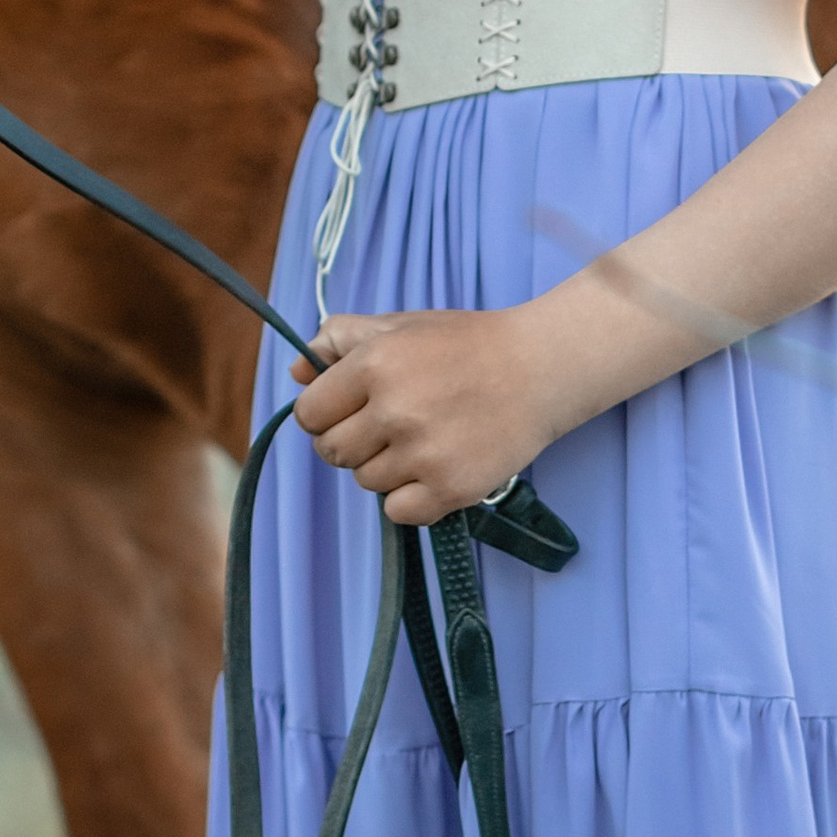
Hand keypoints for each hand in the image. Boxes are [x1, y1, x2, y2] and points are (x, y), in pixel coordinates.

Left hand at [289, 304, 559, 525]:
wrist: (541, 369)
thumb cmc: (466, 344)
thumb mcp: (399, 325)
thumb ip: (339, 339)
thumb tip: (296, 371)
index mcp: (374, 364)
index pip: (309, 414)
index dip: (323, 414)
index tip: (348, 410)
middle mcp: (394, 410)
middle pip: (332, 453)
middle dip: (350, 442)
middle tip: (387, 426)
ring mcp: (423, 453)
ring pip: (365, 481)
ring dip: (384, 467)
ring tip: (422, 439)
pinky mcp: (451, 488)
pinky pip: (397, 511)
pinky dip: (410, 497)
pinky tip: (433, 468)